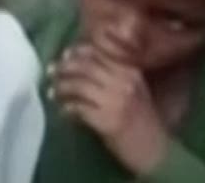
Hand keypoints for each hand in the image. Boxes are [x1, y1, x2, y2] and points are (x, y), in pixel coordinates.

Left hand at [50, 44, 170, 176]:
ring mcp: (115, 101)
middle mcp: (123, 83)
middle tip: (51, 71)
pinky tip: (63, 111)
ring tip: (52, 92)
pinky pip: (79, 108)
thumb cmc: (142, 120)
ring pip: (79, 85)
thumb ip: (113, 75)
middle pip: (86, 67)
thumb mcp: (134, 91)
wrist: (154, 150)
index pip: (99, 54)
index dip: (78, 53)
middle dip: (64, 67)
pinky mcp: (107, 121)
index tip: (65, 54)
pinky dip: (68, 108)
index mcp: (130, 72)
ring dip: (61, 88)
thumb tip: (81, 62)